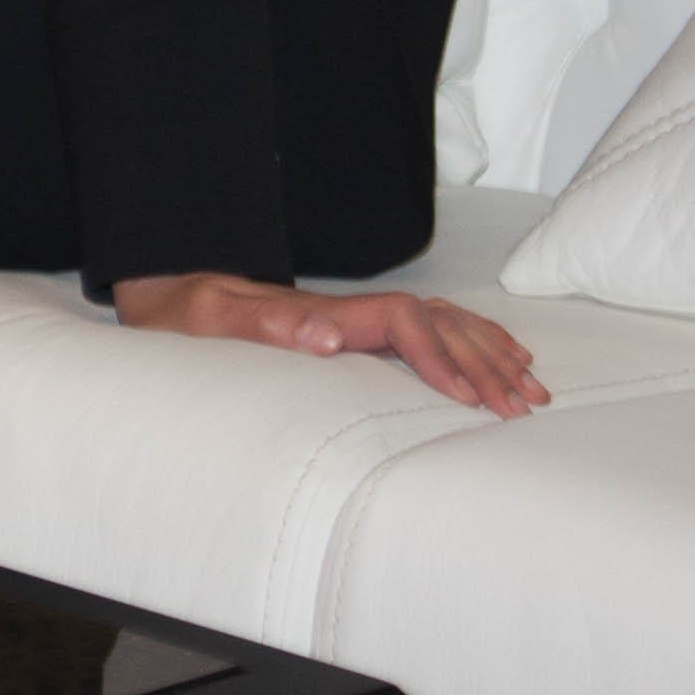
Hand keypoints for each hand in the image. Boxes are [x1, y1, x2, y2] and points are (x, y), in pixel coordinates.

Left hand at [113, 269, 546, 415]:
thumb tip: (327, 334)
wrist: (165, 290)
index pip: (400, 322)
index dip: (438, 356)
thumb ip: (263, 326)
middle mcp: (344, 311)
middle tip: (522, 405)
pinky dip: (469, 338)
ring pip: (438, 321)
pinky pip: (424, 325)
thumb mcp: (207, 321)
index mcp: (320, 313)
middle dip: (482, 362)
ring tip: (530, 386)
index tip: (468, 398)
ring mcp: (350, 317)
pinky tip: (496, 355)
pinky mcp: (349, 328)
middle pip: (434, 321)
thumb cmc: (182, 312)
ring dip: (486, 351)